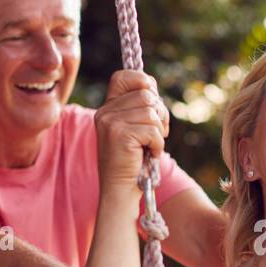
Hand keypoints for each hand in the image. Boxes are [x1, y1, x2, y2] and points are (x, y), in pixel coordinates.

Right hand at [95, 70, 170, 194]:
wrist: (120, 190)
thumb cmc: (133, 160)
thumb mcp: (135, 128)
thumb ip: (140, 107)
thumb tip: (152, 86)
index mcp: (108, 108)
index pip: (124, 76)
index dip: (143, 82)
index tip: (153, 100)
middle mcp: (105, 112)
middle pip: (146, 95)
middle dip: (160, 114)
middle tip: (158, 133)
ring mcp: (110, 123)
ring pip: (152, 111)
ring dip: (160, 131)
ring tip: (152, 145)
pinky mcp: (120, 135)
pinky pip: (153, 130)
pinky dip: (158, 144)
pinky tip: (150, 154)